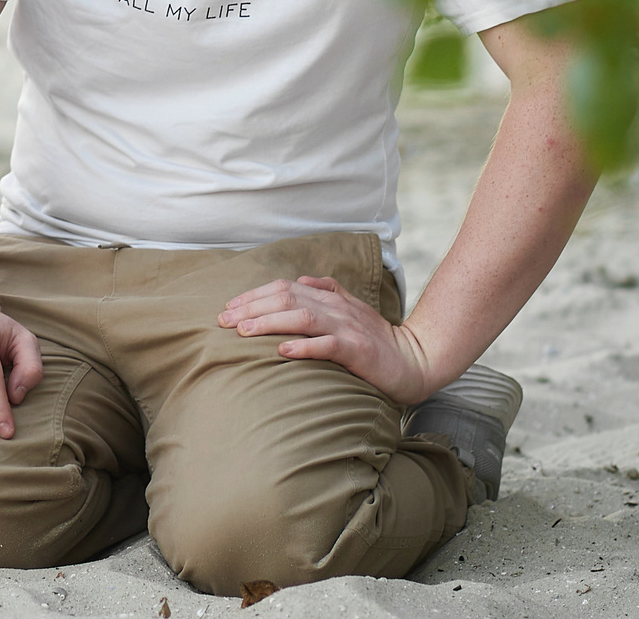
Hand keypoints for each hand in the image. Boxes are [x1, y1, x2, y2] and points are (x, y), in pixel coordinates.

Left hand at [220, 274, 437, 404]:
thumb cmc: (376, 340)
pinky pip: (328, 345)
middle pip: (286, 298)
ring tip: (243, 332)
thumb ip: (327, 291)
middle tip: (223, 321)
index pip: (284, 288)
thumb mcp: (350, 310)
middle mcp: (336, 307)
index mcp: (330, 297)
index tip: (227, 308)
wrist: (415, 360)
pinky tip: (282, 351)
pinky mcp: (358, 350)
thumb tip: (301, 279)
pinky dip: (303, 347)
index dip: (253, 296)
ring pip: (302, 317)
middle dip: (251, 308)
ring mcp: (347, 327)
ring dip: (269, 323)